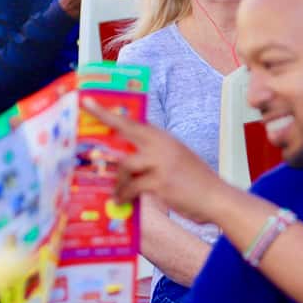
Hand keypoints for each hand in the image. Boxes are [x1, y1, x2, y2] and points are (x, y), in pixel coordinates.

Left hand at [82, 98, 228, 224]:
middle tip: (85, 108)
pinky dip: (124, 195)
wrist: (217, 198)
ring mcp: (161, 163)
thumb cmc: (197, 183)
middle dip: (104, 118)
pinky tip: (122, 202)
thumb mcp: (178, 160)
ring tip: (115, 192)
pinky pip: (131, 187)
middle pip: (127, 128)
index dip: (110, 112)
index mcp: (165, 139)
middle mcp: (163, 146)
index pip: (135, 122)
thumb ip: (156, 154)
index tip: (90, 101)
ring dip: (116, 180)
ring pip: (124, 165)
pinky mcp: (160, 182)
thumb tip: (126, 158)